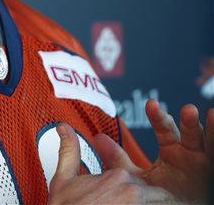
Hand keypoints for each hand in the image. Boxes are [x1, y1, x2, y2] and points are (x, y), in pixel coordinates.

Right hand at [48, 123, 177, 203]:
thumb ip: (69, 150)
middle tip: (121, 199)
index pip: (136, 181)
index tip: (118, 197)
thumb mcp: (64, 180)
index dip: (130, 191)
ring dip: (152, 203)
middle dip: (147, 200)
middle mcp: (133, 192)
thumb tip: (64, 128)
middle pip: (153, 195)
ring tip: (137, 202)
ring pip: (157, 203)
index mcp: (118, 177)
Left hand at [93, 100, 213, 202]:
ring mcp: (204, 162)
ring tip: (213, 115)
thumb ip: (119, 159)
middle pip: (189, 133)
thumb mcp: (138, 178)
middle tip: (188, 110)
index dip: (158, 116)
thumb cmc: (157, 196)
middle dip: (189, 122)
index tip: (151, 105)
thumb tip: (97, 139)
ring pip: (208, 142)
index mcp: (171, 147)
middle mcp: (190, 151)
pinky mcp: (213, 171)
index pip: (164, 128)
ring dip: (211, 129)